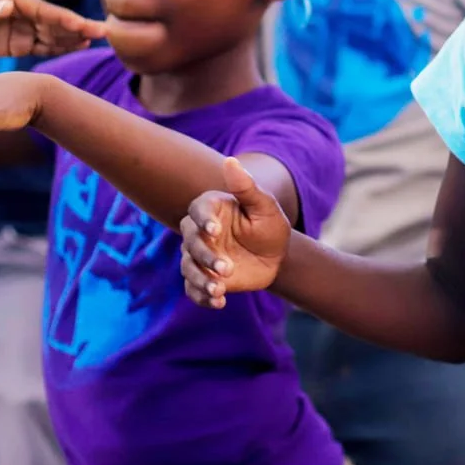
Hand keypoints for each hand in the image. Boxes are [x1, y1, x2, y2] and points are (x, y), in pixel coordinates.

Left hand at [0, 0, 104, 58]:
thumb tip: (8, 6)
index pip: (44, 10)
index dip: (64, 17)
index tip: (83, 24)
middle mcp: (24, 11)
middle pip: (56, 21)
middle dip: (79, 26)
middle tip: (105, 31)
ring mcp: (23, 28)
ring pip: (53, 34)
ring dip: (73, 37)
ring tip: (96, 40)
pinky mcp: (19, 44)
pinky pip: (43, 46)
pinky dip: (60, 47)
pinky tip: (77, 47)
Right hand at [180, 157, 290, 308]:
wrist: (275, 256)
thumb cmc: (269, 225)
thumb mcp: (264, 206)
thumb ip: (246, 187)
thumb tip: (231, 160)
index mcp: (211, 210)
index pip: (197, 211)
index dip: (203, 220)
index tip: (215, 231)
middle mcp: (199, 233)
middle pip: (190, 243)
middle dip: (206, 257)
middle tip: (227, 268)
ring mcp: (199, 257)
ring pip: (188, 268)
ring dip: (200, 280)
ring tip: (218, 291)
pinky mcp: (203, 278)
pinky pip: (193, 289)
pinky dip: (201, 297)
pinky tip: (218, 303)